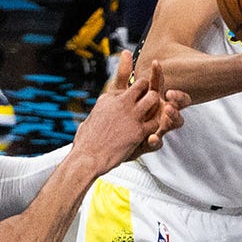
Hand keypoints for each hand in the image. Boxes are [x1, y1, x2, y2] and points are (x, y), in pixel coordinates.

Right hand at [73, 50, 162, 174]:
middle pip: (142, 84)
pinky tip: (149, 133)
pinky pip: (155, 122)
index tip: (132, 101)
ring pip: (153, 98)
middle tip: (148, 101)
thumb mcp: (91, 118)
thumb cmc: (86, 142)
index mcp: (108, 97)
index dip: (132, 93)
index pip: (126, 85)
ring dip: (155, 105)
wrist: (87, 157)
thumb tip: (100, 111)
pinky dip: (154, 128)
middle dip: (147, 90)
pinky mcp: (138, 130)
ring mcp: (130, 115)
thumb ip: (101, 112)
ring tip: (152, 114)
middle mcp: (120, 101)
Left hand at [122, 57, 189, 159]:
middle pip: (177, 104)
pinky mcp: (150, 142)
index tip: (155, 64)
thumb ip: (124, 74)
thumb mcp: (119, 93)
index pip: (160, 84)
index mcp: (154, 98)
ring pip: (174, 122)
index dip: (160, 75)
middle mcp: (160, 112)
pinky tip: (151, 138)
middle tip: (170, 93)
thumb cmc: (119, 113)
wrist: (107, 139)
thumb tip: (126, 51)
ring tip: (167, 111)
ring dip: (173, 117)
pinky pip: (158, 142)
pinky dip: (156, 140)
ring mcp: (158, 127)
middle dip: (178, 98)